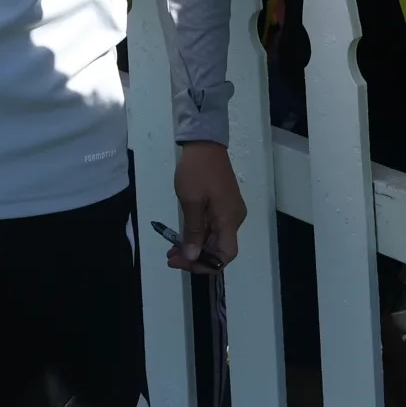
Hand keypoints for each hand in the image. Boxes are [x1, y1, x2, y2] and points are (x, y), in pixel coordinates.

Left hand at [170, 141, 246, 272]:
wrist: (204, 142)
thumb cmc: (196, 171)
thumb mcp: (191, 202)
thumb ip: (193, 231)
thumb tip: (192, 257)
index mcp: (229, 219)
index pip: (226, 255)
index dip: (206, 264)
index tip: (184, 262)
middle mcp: (234, 218)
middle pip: (219, 248)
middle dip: (195, 256)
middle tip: (171, 257)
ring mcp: (229, 210)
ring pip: (214, 238)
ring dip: (195, 246)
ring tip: (172, 251)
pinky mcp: (223, 204)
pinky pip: (213, 226)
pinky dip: (198, 233)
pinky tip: (182, 236)